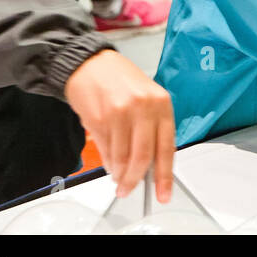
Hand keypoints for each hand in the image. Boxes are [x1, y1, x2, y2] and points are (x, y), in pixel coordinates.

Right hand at [64, 50, 174, 201]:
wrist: (89, 63)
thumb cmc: (119, 80)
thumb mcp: (145, 98)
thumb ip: (151, 129)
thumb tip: (152, 165)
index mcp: (162, 103)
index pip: (167, 147)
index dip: (165, 175)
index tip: (163, 193)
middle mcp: (144, 107)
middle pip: (144, 156)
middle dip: (136, 180)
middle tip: (129, 189)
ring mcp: (121, 112)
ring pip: (122, 157)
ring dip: (119, 174)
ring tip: (118, 179)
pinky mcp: (100, 118)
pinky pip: (106, 150)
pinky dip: (108, 162)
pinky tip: (109, 164)